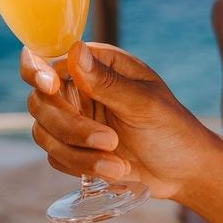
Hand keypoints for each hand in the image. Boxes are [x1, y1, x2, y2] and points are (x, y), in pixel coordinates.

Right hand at [20, 42, 220, 199]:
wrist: (184, 172)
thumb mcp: (143, 104)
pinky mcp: (71, 148)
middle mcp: (77, 89)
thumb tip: (75, 49)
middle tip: (109, 140)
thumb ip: (106, 82)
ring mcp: (72, 119)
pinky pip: (54, 156)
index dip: (38, 71)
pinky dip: (79, 166)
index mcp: (94, 65)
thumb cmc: (172, 129)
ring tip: (118, 165)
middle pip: (40, 101)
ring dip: (78, 153)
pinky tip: (113, 170)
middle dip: (70, 126)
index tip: (51, 87)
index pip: (47, 59)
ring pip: (43, 132)